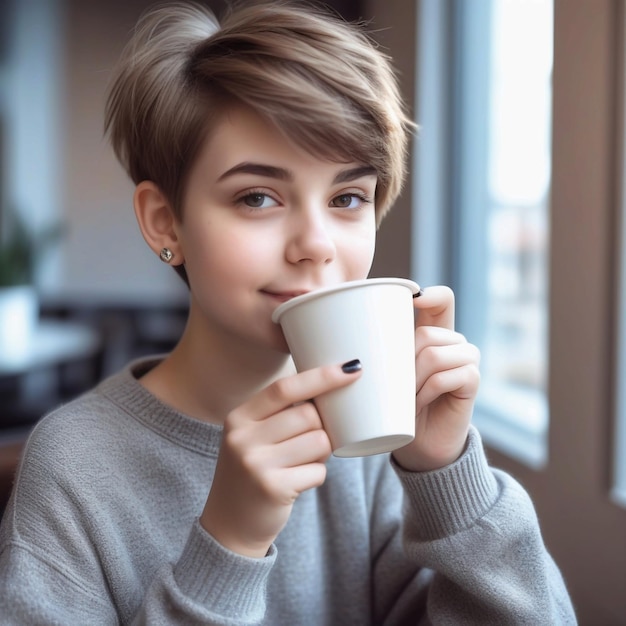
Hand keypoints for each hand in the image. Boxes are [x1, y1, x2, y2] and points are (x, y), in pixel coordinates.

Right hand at [200, 363, 361, 557]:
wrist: (228, 526)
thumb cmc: (252, 471)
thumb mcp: (252, 436)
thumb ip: (280, 413)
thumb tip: (332, 384)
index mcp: (239, 417)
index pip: (284, 388)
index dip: (321, 376)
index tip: (352, 368)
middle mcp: (243, 438)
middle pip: (308, 415)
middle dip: (322, 426)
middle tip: (311, 440)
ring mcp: (256, 464)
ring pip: (319, 441)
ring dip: (322, 452)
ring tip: (302, 462)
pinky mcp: (273, 488)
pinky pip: (318, 471)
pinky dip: (316, 475)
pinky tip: (298, 482)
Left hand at [392, 286, 479, 472]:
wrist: (419, 445)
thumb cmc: (396, 408)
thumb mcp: (385, 375)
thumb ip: (377, 352)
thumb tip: (339, 335)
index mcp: (434, 334)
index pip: (443, 300)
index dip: (432, 295)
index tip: (413, 298)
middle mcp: (454, 343)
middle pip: (428, 333)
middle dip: (404, 360)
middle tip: (393, 386)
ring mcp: (467, 360)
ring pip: (435, 354)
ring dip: (413, 379)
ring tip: (404, 398)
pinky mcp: (473, 381)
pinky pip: (447, 376)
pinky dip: (427, 392)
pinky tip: (418, 405)